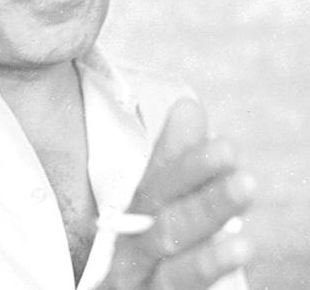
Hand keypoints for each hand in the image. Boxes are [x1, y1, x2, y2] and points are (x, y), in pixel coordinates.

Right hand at [102, 99, 255, 288]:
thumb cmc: (143, 247)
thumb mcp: (157, 202)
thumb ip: (176, 159)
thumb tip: (189, 106)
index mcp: (136, 214)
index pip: (158, 185)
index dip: (190, 169)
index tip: (227, 149)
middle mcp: (132, 250)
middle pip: (165, 228)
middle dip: (204, 206)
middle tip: (246, 182)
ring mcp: (138, 287)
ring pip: (172, 276)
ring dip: (207, 260)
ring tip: (245, 243)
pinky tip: (231, 284)